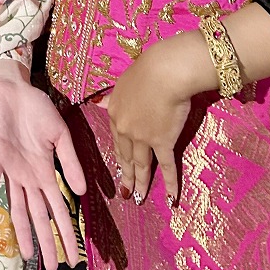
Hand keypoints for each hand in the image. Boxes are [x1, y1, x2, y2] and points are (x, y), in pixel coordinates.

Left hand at [0, 62, 86, 269]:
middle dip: (47, 240)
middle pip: (38, 214)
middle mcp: (28, 176)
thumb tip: (82, 192)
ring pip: (16, 206)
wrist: (14, 89)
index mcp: (45, 171)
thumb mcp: (60, 134)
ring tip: (27, 255)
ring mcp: (11, 169)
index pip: (58, 208)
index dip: (66, 231)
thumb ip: (70, 162)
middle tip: (55, 267)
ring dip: (22, 229)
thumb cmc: (37, 109)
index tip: (73, 255)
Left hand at [104, 43, 192, 205]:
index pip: (116, 138)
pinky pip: (167, 166)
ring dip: (140, 183)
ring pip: (141, 165)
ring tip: (138, 198)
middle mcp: (126, 129)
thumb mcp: (123, 82)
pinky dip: (170, 184)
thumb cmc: (146, 70)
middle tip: (125, 190)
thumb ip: (113, 97)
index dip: (118, 153)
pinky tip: (171, 199)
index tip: (119, 164)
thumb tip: (98, 102)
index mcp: (115, 112)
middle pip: (125, 155)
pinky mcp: (163, 142)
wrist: (165, 73)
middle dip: (125, 174)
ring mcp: (143, 138)